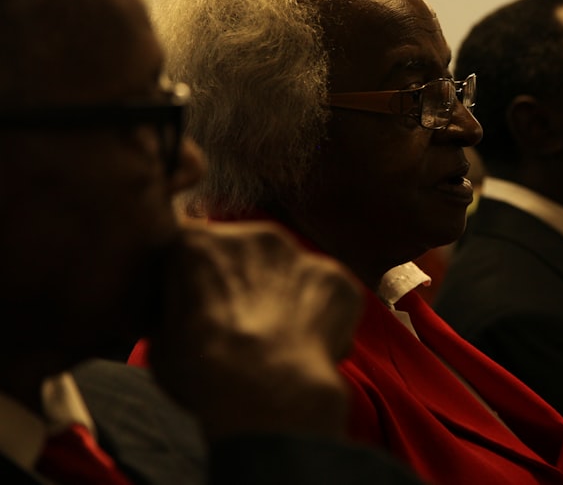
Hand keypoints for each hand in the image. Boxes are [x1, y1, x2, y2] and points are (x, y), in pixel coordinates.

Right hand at [145, 221, 361, 439]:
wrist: (267, 391)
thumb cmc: (202, 372)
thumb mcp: (160, 341)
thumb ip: (174, 310)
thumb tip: (183, 312)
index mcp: (197, 244)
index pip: (192, 254)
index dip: (196, 285)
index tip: (199, 315)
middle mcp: (252, 235)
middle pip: (247, 257)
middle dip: (246, 287)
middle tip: (243, 332)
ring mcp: (301, 254)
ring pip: (289, 274)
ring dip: (284, 299)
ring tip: (278, 346)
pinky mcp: (338, 278)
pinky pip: (326, 295)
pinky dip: (321, 317)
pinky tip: (309, 349)